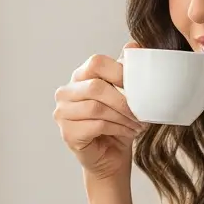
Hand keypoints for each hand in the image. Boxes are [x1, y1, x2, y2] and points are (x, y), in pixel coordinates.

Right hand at [53, 42, 143, 180]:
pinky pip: (95, 125)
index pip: (96, 62)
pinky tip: (127, 132)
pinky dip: (117, 128)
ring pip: (96, 107)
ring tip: (137, 124)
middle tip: (140, 112)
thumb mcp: (126, 94)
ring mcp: (63, 113)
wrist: (112, 157)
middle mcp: (66, 92)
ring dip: (122, 117)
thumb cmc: (118, 123)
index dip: (120, 72)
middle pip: (96, 86)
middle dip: (123, 100)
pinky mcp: (68, 133)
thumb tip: (134, 45)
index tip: (139, 86)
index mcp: (80, 76)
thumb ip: (126, 69)